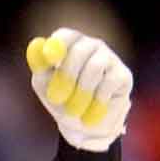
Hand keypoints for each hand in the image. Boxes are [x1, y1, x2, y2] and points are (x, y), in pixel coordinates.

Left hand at [26, 27, 131, 152]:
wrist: (82, 124)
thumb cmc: (61, 99)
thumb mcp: (44, 85)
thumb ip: (40, 66)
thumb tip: (36, 47)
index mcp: (71, 45)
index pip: (65, 35)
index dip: (57, 46)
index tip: (50, 60)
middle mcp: (92, 46)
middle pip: (80, 49)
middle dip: (67, 75)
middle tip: (58, 96)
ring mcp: (109, 58)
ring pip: (95, 66)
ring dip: (81, 91)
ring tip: (74, 108)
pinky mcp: (123, 75)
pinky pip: (109, 82)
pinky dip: (97, 99)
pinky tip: (92, 108)